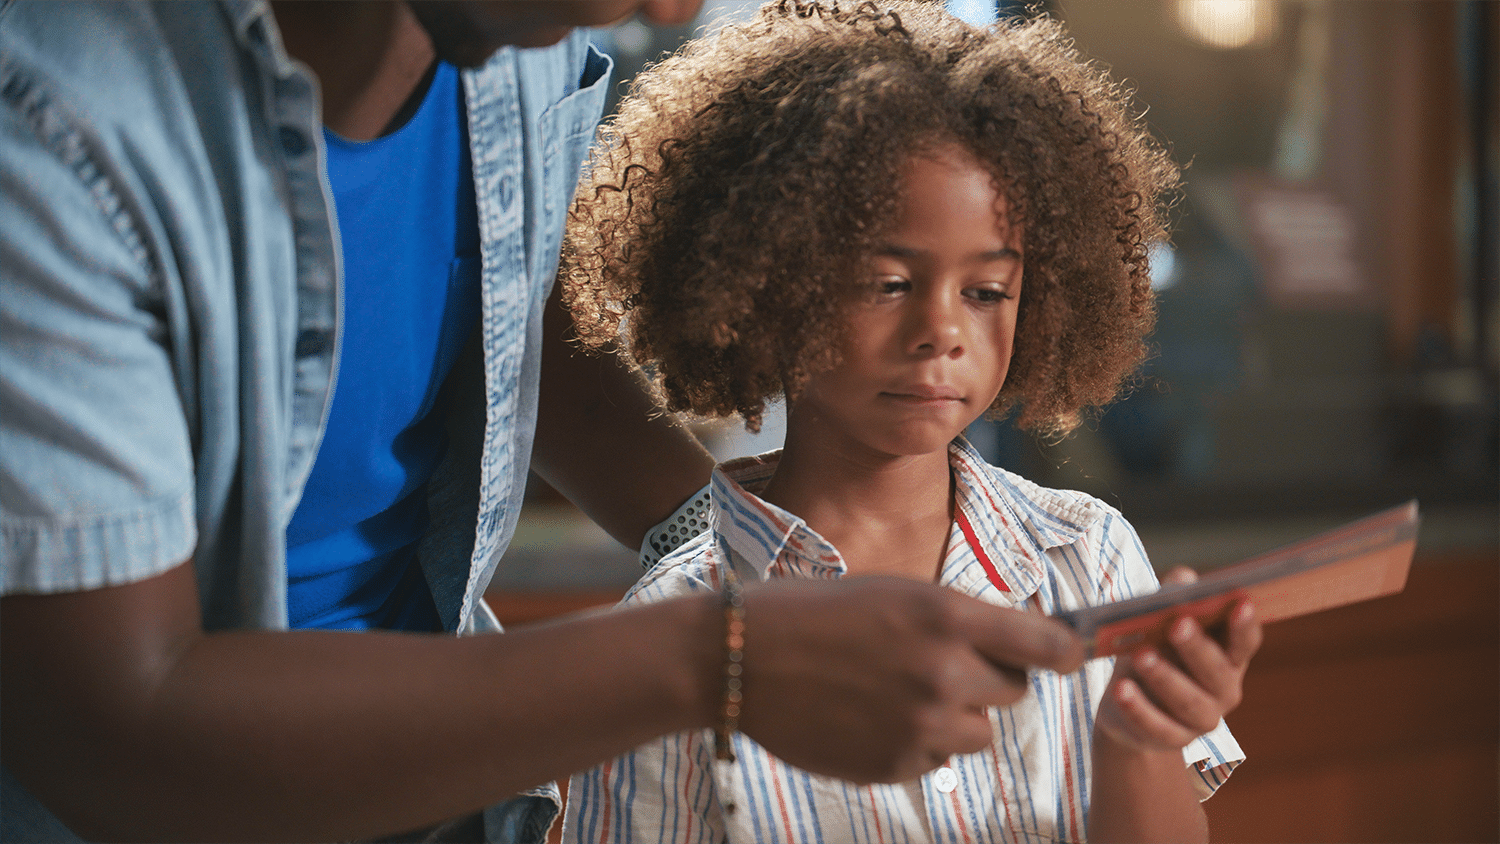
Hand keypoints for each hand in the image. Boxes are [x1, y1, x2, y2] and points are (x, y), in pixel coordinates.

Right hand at [737, 576, 1083, 782]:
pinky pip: (935, 759)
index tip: (1068, 655)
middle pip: (1014, 692)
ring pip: (978, 732)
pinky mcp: (895, 766)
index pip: (1046, 645)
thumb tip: (1016, 643)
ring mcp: (920, 726)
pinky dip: (916, 743)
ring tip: (901, 692)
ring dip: (956, 715)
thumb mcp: (896, 593)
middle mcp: (944, 673)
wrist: (739, 658)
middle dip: (990, 679)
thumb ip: (958, 619)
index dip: (1064, 652)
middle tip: (945, 664)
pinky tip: (871, 715)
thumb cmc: (815, 613)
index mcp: (946, 617)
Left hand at [1094, 567, 1262, 751]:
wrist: (1127, 701)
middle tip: (1178, 624)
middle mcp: (1223, 690)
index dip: (1245, 625)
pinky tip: (1121, 690)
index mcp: (1228, 656)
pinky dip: (1138, 709)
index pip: (1245, 642)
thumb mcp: (1158, 622)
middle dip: (1197, 648)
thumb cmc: (1153, 649)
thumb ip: (1173, 599)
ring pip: (1188, 702)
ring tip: (1142, 654)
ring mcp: (1201, 719)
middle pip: (1217, 671)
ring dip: (1165, 677)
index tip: (1241, 603)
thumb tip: (1183, 578)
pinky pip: (1158, 727)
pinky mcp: (1172, 739)